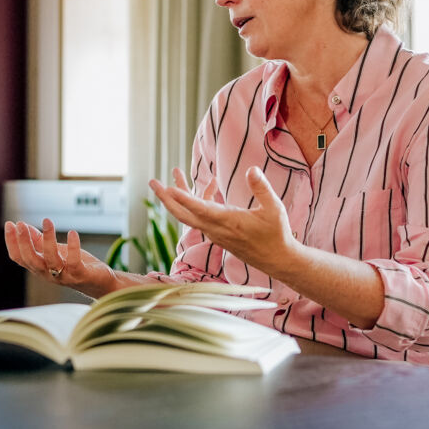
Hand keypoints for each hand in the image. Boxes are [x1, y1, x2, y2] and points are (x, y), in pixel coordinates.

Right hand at [3, 219, 116, 295]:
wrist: (100, 282)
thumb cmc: (75, 266)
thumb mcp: (54, 251)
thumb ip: (38, 241)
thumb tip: (22, 225)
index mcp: (39, 268)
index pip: (19, 258)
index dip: (12, 242)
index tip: (10, 224)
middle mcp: (48, 274)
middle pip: (31, 260)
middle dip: (23, 242)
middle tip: (21, 224)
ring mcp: (64, 276)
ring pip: (51, 260)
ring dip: (48, 240)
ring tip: (47, 221)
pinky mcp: (80, 274)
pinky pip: (74, 262)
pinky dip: (73, 247)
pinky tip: (72, 232)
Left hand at [148, 166, 297, 274]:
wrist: (277, 259)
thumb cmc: (276, 234)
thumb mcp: (274, 209)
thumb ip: (261, 188)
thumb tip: (251, 169)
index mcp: (227, 222)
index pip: (200, 210)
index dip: (183, 199)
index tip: (169, 188)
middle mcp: (216, 229)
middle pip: (183, 214)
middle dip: (166, 198)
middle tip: (152, 182)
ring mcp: (215, 232)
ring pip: (190, 213)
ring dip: (181, 194)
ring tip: (176, 172)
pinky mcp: (217, 233)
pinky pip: (202, 215)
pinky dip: (200, 199)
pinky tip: (211, 185)